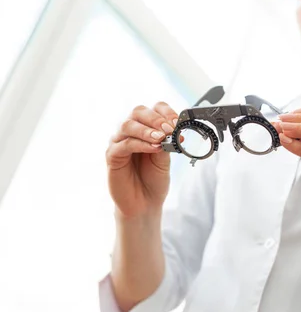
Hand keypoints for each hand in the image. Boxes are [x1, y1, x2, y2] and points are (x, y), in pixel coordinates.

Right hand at [105, 102, 181, 218]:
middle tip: (168, 129)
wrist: (145, 203)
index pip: (153, 109)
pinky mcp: (112, 156)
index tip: (177, 122)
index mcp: (146, 128)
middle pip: (138, 112)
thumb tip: (172, 130)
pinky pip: (124, 144)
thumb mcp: (165, 158)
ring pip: (128, 125)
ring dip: (146, 130)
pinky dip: (140, 144)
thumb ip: (166, 142)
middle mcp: (131, 132)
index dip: (166, 112)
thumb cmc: (154, 179)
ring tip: (161, 139)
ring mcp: (119, 142)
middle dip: (155, 118)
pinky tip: (153, 148)